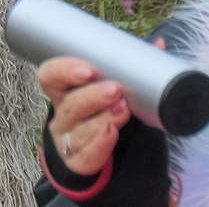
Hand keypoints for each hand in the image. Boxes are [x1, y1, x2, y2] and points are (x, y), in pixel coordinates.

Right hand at [37, 57, 130, 178]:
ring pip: (78, 131)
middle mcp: (62, 114)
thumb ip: (131, 68)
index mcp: (64, 90)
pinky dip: (99, 145)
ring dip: (101, 119)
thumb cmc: (105, 112)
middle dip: (92, 96)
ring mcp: (68, 141)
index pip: (50, 75)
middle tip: (115, 90)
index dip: (64, 70)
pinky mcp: (78, 163)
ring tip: (122, 111)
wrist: (108, 154)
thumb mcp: (114, 90)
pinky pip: (86, 156)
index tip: (89, 69)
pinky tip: (111, 133)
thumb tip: (158, 44)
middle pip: (68, 104)